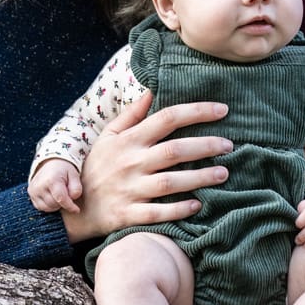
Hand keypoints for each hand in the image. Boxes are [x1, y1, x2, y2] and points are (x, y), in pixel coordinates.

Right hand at [29, 159, 81, 213]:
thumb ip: (76, 188)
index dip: (70, 206)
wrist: (51, 162)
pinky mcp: (31, 194)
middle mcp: (39, 186)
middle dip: (63, 203)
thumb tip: (72, 199)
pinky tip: (52, 197)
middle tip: (67, 194)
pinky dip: (48, 205)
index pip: (61, 199)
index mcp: (51, 180)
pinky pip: (40, 207)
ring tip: (59, 194)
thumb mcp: (74, 175)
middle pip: (54, 204)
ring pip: (47, 208)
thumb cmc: (64, 170)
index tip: (77, 210)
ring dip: (56, 205)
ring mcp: (33, 190)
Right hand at [61, 90, 230, 243]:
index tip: (222, 109)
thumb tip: (152, 90)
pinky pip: (157, 213)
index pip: (167, 118)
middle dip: (205, 146)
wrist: (75, 206)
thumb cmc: (97, 167)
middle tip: (229, 145)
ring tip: (224, 173)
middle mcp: (131, 163)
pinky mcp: (128, 215)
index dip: (196, 111)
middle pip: (174, 150)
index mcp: (128, 140)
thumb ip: (131, 114)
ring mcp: (130, 190)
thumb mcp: (108, 136)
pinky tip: (197, 205)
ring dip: (199, 177)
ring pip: (170, 182)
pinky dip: (178, 210)